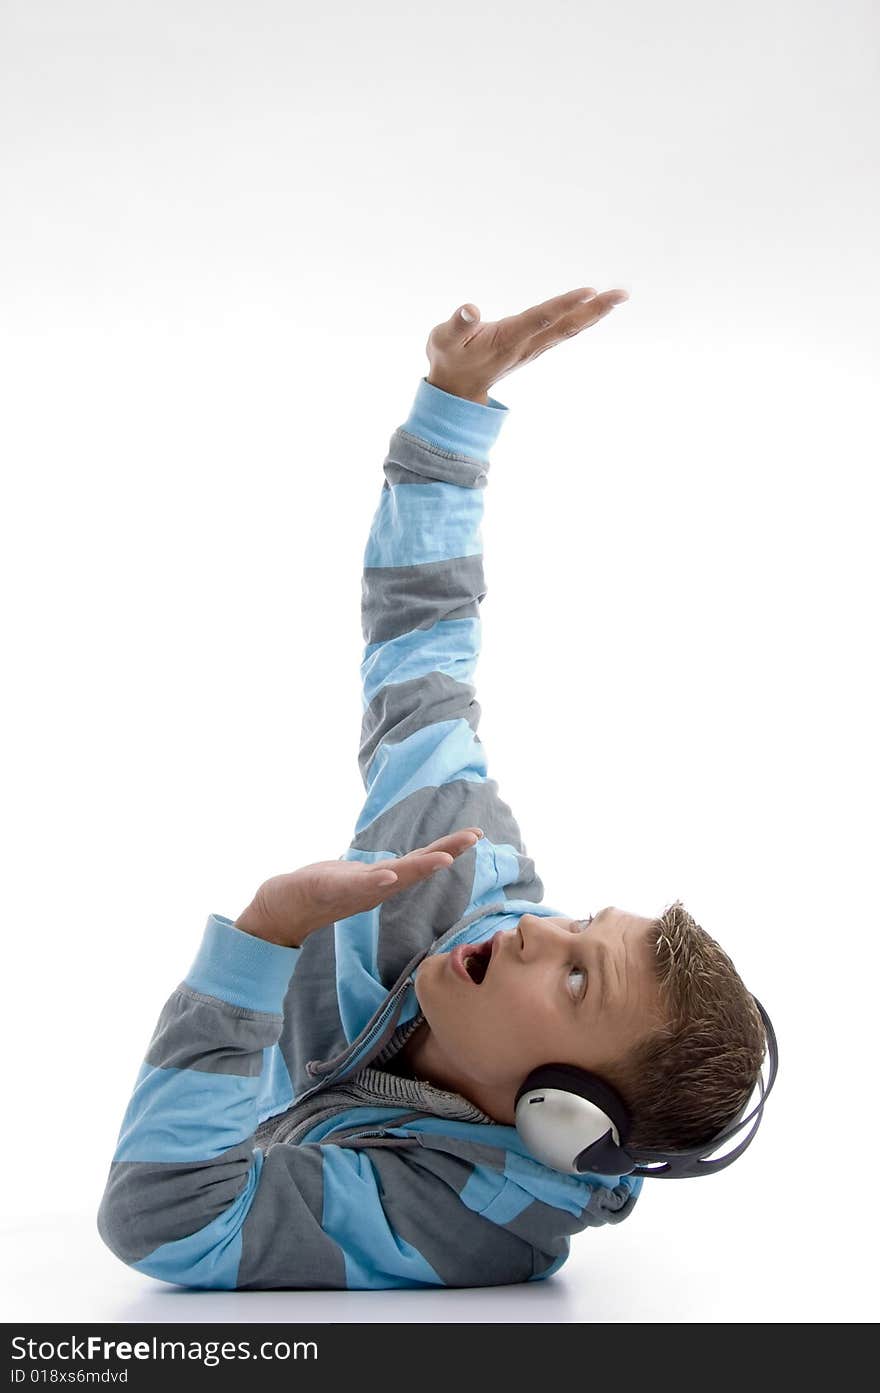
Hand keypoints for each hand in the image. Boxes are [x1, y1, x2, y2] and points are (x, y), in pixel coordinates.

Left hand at [234, 827, 484, 947]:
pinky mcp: (328, 890)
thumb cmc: (320, 891)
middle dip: (445, 853)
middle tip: (473, 838)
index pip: (420, 862)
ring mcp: (353, 891)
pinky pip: (354, 886)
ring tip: (443, 859)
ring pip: (392, 879)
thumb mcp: (357, 878)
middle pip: (415, 869)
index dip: (448, 849)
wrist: (282, 911)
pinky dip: (374, 882)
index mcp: (382, 881)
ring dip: (418, 869)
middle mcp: (374, 888)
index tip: (475, 834)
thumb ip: (380, 873)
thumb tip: (402, 866)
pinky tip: (389, 875)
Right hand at [424, 284, 629, 403]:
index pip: (540, 318)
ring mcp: (533, 348)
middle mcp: (526, 345)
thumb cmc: (449, 359)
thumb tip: (470, 308)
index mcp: (507, 339)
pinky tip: (596, 309)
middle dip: (594, 308)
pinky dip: (583, 318)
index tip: (589, 290)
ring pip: (569, 328)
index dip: (564, 305)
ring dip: (595, 313)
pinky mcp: (535, 347)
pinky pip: (564, 331)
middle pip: (566, 325)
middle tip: (622, 293)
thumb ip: (458, 324)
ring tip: (618, 296)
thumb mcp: (443, 340)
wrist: (457, 390)